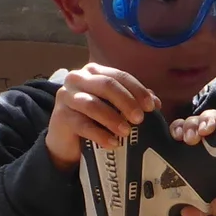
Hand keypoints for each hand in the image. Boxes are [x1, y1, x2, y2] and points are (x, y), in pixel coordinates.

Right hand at [42, 64, 159, 169]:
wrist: (66, 141)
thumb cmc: (93, 119)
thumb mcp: (113, 107)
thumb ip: (132, 101)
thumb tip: (155, 102)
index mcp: (94, 72)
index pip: (119, 76)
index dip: (137, 90)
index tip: (151, 107)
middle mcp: (78, 79)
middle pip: (106, 85)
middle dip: (126, 101)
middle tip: (140, 119)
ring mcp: (67, 96)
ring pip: (92, 104)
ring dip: (112, 118)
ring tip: (126, 131)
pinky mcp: (60, 116)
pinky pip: (83, 125)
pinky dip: (100, 135)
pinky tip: (113, 143)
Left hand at [168, 104, 215, 215]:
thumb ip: (207, 208)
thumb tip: (187, 215)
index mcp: (202, 155)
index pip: (185, 136)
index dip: (178, 131)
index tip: (177, 137)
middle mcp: (214, 141)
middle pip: (195, 123)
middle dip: (190, 125)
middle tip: (191, 138)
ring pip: (212, 116)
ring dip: (206, 118)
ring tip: (208, 130)